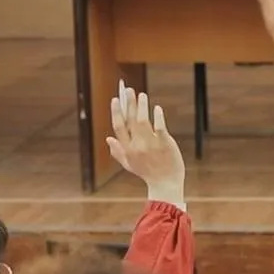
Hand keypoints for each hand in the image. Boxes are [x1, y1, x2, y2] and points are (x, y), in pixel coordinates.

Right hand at [105, 81, 184, 204]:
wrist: (165, 184)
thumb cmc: (148, 173)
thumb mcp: (129, 165)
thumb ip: (117, 152)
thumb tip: (108, 139)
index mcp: (127, 149)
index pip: (119, 126)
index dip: (116, 112)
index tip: (115, 100)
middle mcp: (137, 145)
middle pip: (130, 120)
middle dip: (128, 103)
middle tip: (128, 90)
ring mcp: (151, 144)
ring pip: (143, 121)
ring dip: (141, 106)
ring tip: (142, 95)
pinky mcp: (165, 144)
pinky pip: (160, 127)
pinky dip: (158, 117)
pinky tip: (156, 108)